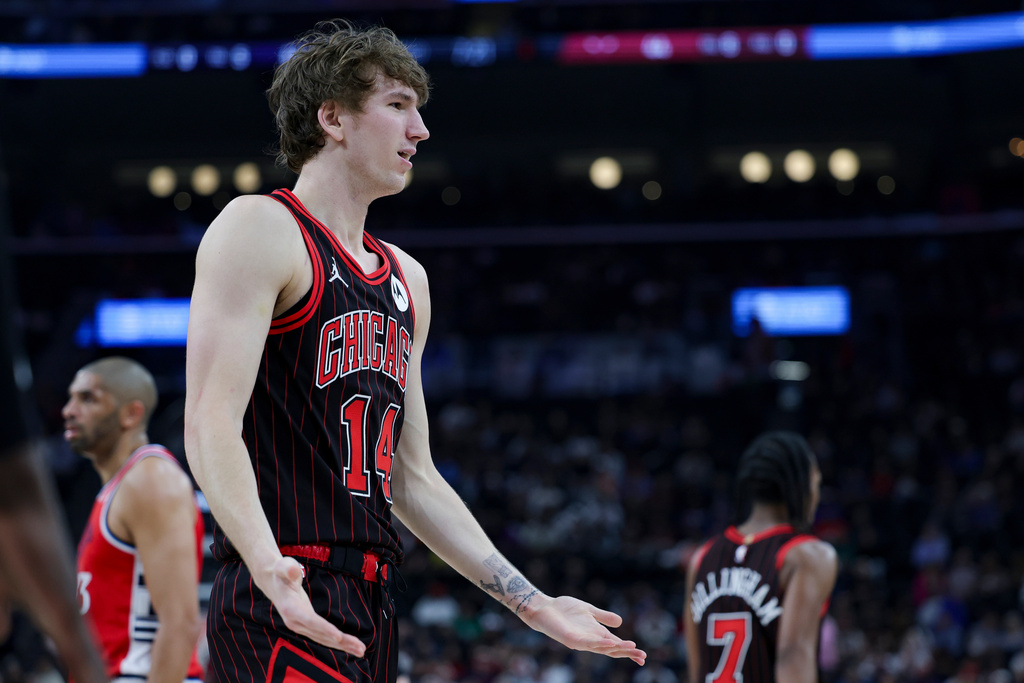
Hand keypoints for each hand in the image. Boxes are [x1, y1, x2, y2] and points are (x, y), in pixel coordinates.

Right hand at [254, 557, 365, 656]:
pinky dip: (337, 642)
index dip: (324, 628)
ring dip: (343, 645)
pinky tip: (351, 646)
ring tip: (361, 650)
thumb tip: (293, 569)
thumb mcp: (283, 566)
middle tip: (360, 649)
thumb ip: (288, 568)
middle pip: (321, 634)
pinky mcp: (307, 626)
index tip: (338, 637)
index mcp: (291, 609)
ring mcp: (301, 626)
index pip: (310, 620)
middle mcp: (295, 622)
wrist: (274, 583)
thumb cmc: (281, 572)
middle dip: (341, 642)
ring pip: (324, 638)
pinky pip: (324, 636)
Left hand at [518, 594, 646, 665]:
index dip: (628, 651)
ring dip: (617, 649)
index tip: (643, 656)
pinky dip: (599, 644)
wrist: (545, 607)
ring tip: (632, 648)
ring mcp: (580, 641)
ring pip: (602, 649)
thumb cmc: (564, 609)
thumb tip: (621, 622)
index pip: (615, 645)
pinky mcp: (570, 639)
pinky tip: (609, 643)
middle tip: (642, 657)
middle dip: (627, 653)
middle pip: (611, 650)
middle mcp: (590, 641)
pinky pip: (587, 644)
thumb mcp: (589, 610)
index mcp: (595, 634)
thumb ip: (603, 616)